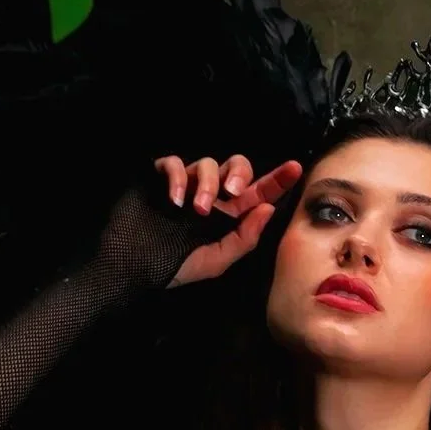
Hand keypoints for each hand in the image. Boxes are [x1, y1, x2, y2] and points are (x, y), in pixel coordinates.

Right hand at [152, 154, 303, 287]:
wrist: (134, 266)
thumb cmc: (178, 266)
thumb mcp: (218, 259)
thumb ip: (245, 237)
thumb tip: (269, 208)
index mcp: (230, 214)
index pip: (259, 192)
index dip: (278, 179)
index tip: (295, 168)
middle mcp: (212, 194)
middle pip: (236, 166)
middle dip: (239, 173)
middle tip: (234, 192)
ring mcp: (187, 184)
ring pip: (206, 163)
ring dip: (206, 183)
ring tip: (197, 209)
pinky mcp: (160, 178)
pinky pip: (173, 163)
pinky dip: (177, 177)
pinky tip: (175, 199)